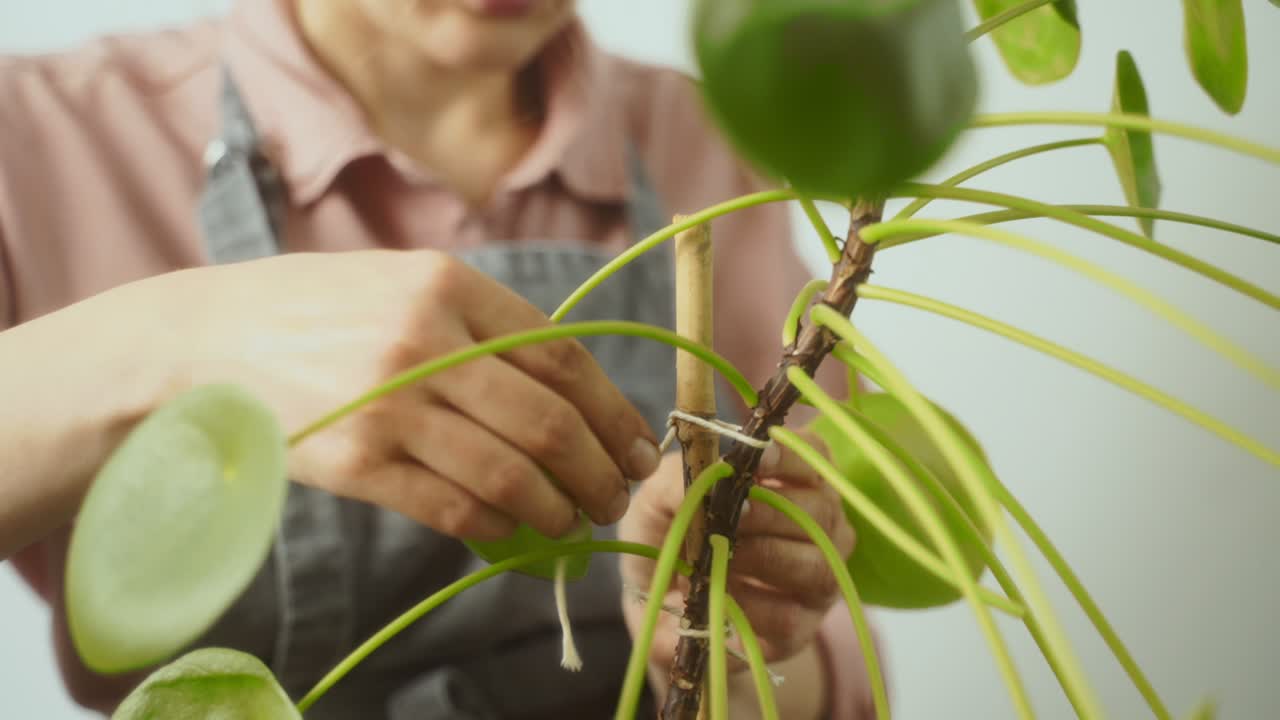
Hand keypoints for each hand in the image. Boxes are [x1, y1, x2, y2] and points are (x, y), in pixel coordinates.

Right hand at [168, 249, 661, 538]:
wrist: (207, 341)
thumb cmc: (317, 309)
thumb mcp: (403, 282)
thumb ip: (483, 323)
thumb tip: (569, 391)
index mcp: (449, 285)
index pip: (562, 357)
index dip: (613, 410)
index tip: (637, 443)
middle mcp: (426, 342)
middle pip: (549, 421)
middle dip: (600, 470)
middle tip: (616, 494)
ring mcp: (389, 405)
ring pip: (511, 474)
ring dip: (558, 508)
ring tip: (575, 521)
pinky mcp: (357, 463)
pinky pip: (453, 508)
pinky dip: (497, 526)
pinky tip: (512, 529)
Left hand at [618, 429, 853, 674]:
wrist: (654, 600)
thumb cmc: (669, 533)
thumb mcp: (659, 499)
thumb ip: (677, 481)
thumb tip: (708, 477)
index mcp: (793, 480)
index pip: (814, 455)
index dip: (789, 455)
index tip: (756, 461)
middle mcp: (819, 525)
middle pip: (820, 511)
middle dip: (770, 512)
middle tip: (727, 517)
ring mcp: (817, 576)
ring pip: (816, 563)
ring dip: (763, 558)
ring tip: (716, 560)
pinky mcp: (801, 626)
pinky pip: (790, 616)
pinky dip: (751, 606)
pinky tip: (719, 598)